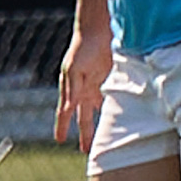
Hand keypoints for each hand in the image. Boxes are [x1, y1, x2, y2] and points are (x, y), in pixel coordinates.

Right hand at [54, 26, 111, 151]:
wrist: (99, 30)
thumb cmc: (82, 48)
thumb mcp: (74, 70)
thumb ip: (72, 90)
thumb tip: (66, 110)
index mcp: (71, 88)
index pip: (64, 112)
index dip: (61, 126)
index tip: (59, 141)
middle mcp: (83, 90)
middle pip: (83, 117)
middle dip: (84, 133)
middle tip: (85, 150)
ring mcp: (97, 86)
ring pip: (99, 112)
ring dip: (101, 125)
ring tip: (105, 141)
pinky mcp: (111, 80)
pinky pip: (112, 100)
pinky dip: (115, 111)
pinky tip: (121, 121)